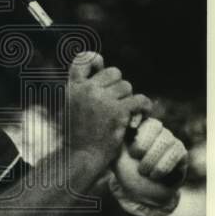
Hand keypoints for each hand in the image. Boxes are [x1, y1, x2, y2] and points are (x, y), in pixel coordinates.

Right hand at [67, 52, 151, 177]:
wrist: (80, 156)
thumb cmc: (76, 135)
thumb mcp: (71, 106)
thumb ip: (82, 89)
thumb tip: (101, 69)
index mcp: (73, 87)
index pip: (83, 59)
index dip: (95, 59)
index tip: (100, 68)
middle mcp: (87, 89)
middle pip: (114, 72)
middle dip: (118, 85)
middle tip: (116, 101)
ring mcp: (102, 99)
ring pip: (127, 87)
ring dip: (128, 99)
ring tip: (125, 112)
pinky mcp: (118, 112)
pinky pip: (139, 99)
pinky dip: (143, 106)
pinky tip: (141, 113)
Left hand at [112, 118, 187, 210]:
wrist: (140, 192)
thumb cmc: (126, 170)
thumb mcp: (116, 153)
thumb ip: (116, 137)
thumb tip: (115, 121)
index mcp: (138, 125)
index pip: (141, 117)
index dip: (136, 132)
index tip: (131, 150)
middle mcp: (156, 129)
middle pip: (155, 125)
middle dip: (143, 144)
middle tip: (135, 158)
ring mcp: (170, 139)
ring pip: (166, 140)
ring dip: (152, 159)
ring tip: (143, 172)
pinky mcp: (180, 152)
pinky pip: (175, 153)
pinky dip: (162, 167)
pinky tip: (154, 175)